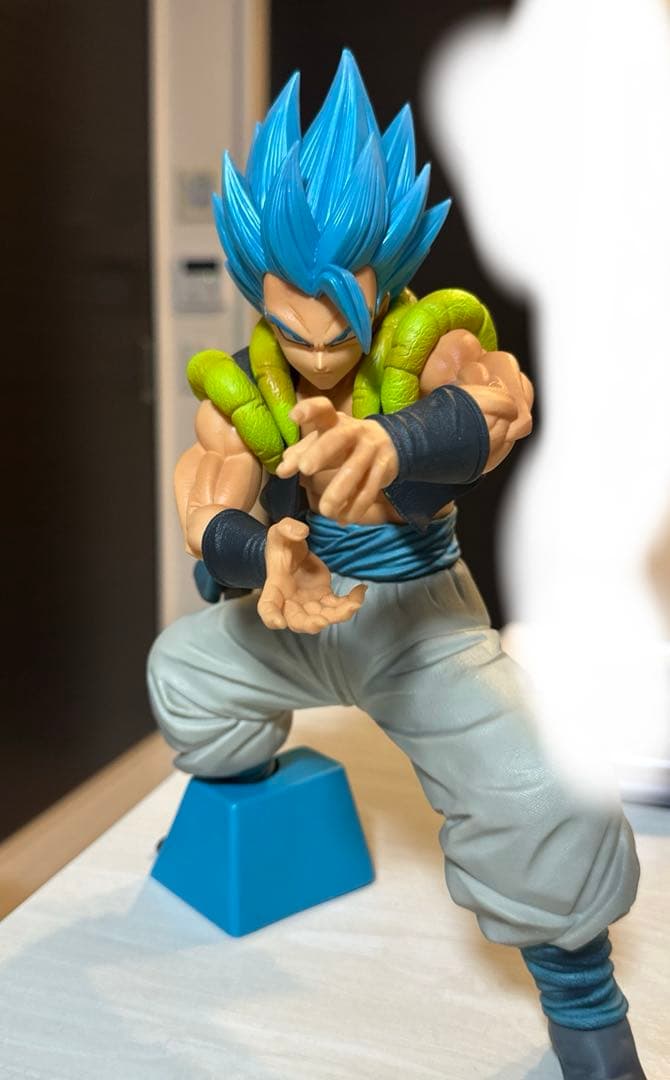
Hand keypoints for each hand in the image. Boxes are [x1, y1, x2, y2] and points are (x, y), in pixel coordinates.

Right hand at [257, 517, 366, 632]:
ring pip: (322, 617)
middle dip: (309, 624)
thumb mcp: (279, 532)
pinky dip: (351, 602)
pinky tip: (361, 591)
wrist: (293, 550)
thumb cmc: (282, 545)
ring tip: (353, 605)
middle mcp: (290, 601)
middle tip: (321, 622)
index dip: (271, 616)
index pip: (268, 606)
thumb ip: (287, 529)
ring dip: (338, 616)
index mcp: (275, 587)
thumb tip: (301, 532)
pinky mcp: (324, 598)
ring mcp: (309, 603)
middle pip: (298, 620)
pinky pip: (339, 606)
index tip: (278, 622)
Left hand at [275, 398, 398, 520]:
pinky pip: (370, 489)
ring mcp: (372, 449)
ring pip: (355, 470)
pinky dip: (356, 507)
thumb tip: (281, 471)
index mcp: (335, 422)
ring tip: (325, 511)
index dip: (309, 411)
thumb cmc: (344, 443)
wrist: (389, 442)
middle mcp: (354, 431)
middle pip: (338, 438)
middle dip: (322, 452)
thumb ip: (300, 455)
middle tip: (305, 469)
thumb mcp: (324, 442)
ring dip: (340, 491)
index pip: (322, 410)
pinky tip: (344, 519)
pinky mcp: (384, 468)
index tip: (294, 417)